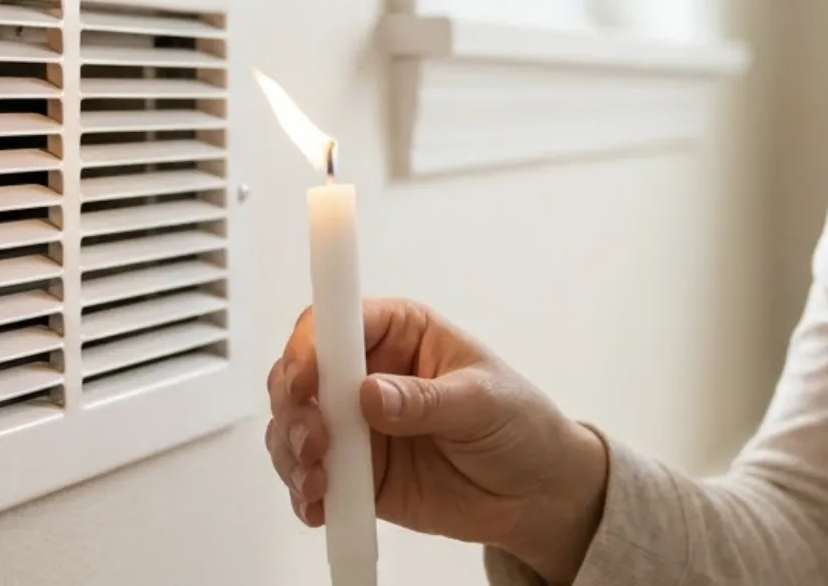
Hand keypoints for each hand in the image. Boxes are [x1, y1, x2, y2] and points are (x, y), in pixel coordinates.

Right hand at [264, 298, 608, 581]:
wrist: (535, 493)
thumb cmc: (520, 425)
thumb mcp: (483, 403)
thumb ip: (426, 400)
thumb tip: (370, 394)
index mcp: (401, 333)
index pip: (336, 321)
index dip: (310, 345)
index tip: (305, 379)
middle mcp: (368, 372)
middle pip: (300, 373)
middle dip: (294, 407)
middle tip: (315, 440)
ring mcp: (356, 425)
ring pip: (293, 426)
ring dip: (292, 452)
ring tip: (318, 480)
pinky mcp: (354, 472)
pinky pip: (309, 476)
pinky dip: (303, 491)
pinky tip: (319, 505)